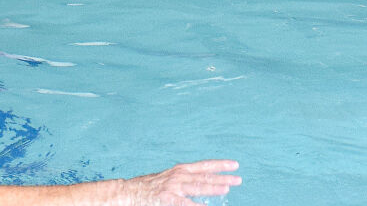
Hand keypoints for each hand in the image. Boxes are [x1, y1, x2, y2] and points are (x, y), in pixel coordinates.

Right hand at [120, 160, 240, 204]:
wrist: (128, 192)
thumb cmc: (148, 188)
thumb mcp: (168, 180)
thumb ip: (184, 181)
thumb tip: (200, 183)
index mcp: (180, 170)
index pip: (204, 166)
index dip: (220, 165)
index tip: (234, 164)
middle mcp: (179, 176)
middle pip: (205, 176)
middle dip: (223, 177)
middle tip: (238, 179)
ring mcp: (173, 187)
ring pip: (198, 187)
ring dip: (214, 187)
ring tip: (227, 188)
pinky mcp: (167, 199)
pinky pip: (185, 203)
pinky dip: (196, 205)